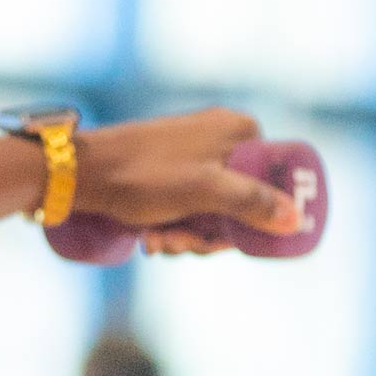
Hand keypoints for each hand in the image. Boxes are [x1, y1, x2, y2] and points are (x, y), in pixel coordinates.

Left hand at [71, 108, 304, 254]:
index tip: (221, 242)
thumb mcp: (204, 192)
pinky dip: (172, 225)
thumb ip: (252, 203)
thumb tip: (295, 220)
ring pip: (211, 209)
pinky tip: (150, 237)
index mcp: (240, 130)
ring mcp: (193, 153)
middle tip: (179, 245)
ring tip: (158, 242)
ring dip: (187, 235)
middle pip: (240, 202)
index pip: (271, 184)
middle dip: (210, 234)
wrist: (80, 172)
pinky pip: (187, 205)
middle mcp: (220, 137)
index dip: (252, 222)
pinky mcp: (168, 170)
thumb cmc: (143, 177)